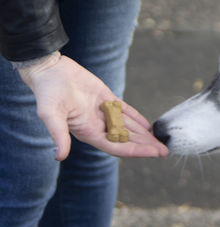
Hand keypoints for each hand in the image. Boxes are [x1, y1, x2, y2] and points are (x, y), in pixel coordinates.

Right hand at [19, 52, 167, 160]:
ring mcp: (103, 112)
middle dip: (146, 145)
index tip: (154, 153)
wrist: (50, 70)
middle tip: (165, 150)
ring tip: (160, 140)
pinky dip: (137, 118)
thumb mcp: (50, 114)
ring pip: (129, 127)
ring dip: (144, 134)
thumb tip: (59, 156)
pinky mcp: (106, 99)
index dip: (137, 151)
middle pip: (127, 140)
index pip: (118, 146)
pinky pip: (125, 111)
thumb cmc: (47, 93)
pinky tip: (148, 125)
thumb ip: (58, 135)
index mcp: (88, 132)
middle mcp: (98, 125)